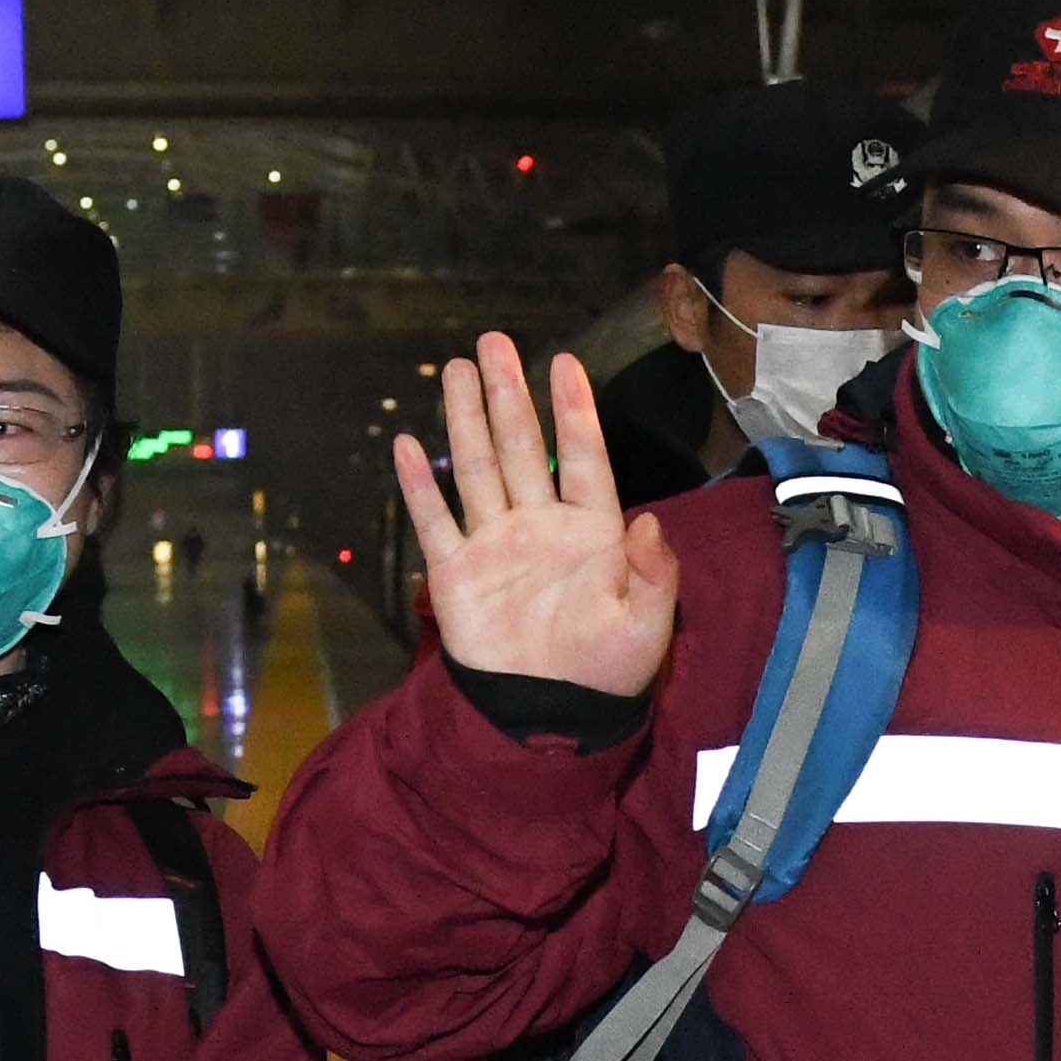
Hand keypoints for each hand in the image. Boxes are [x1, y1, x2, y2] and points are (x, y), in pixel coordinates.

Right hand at [389, 334, 671, 693]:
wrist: (549, 718)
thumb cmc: (605, 672)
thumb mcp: (646, 626)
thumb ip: (653, 573)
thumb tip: (650, 521)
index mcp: (591, 531)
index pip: (583, 457)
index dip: (574, 411)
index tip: (565, 363)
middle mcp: (540, 525)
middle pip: (521, 447)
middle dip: (508, 393)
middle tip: (494, 341)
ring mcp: (495, 545)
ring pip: (478, 468)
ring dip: (467, 419)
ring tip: (456, 368)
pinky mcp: (457, 574)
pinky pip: (434, 522)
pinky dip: (419, 485)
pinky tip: (407, 445)